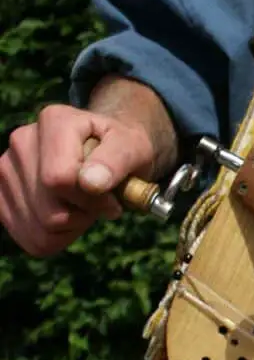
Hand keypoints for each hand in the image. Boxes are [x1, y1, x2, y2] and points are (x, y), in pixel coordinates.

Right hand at [0, 103, 157, 256]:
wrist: (106, 152)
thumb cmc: (122, 151)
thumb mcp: (134, 148)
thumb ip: (117, 161)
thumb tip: (91, 182)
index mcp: (55, 121)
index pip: (59, 179)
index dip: (91, 201)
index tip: (113, 200)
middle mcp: (22, 140)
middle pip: (49, 210)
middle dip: (83, 216)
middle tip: (99, 202)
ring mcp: (7, 167)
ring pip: (40, 229)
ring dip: (72, 227)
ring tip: (83, 205)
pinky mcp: (2, 194)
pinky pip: (30, 238)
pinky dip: (56, 237)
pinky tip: (68, 216)